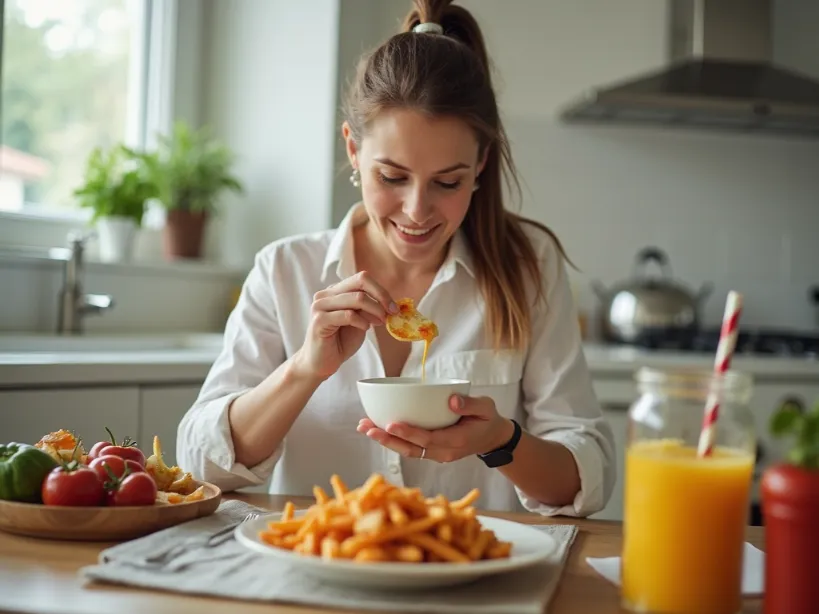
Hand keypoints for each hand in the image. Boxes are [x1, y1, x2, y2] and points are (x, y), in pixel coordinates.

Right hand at [294, 271, 396, 380]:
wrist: (321, 363)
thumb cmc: (340, 342)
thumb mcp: (360, 321)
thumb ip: (368, 309)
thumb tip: (388, 303)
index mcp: (335, 291)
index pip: (361, 278)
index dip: (381, 291)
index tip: (394, 307)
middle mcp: (326, 294)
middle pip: (360, 282)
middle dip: (381, 297)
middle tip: (392, 313)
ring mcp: (320, 306)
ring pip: (356, 298)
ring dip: (375, 310)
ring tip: (380, 323)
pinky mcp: (319, 320)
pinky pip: (348, 315)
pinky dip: (362, 321)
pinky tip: (365, 328)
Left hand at [357, 394, 514, 462]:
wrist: (492, 438)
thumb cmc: (488, 419)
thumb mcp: (486, 407)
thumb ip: (471, 404)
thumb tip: (452, 400)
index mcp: (457, 441)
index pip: (429, 439)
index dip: (409, 433)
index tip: (391, 423)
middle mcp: (444, 452)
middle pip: (411, 449)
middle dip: (387, 439)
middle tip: (366, 427)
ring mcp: (436, 455)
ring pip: (407, 451)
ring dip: (385, 441)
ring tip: (364, 428)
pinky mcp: (431, 452)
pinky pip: (410, 448)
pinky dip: (393, 440)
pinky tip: (377, 429)